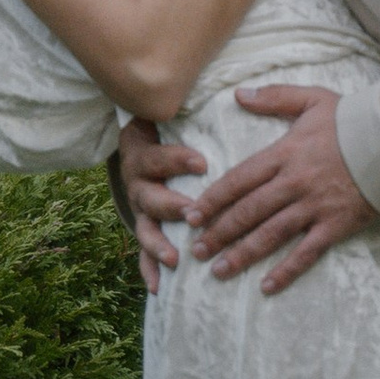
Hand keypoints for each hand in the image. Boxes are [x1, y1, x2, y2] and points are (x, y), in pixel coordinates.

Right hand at [116, 112, 206, 293]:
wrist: (136, 141)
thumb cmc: (169, 127)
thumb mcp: (173, 108)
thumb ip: (201, 102)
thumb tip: (243, 91)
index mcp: (144, 152)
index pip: (157, 156)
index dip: (177, 159)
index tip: (202, 161)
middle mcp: (138, 183)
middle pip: (149, 196)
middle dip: (170, 205)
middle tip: (191, 213)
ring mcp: (141, 210)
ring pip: (145, 228)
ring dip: (158, 244)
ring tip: (177, 257)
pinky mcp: (145, 230)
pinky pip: (143, 254)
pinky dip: (149, 270)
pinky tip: (159, 286)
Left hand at [189, 86, 376, 292]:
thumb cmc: (354, 120)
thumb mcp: (313, 99)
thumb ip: (275, 97)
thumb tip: (239, 94)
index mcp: (284, 153)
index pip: (239, 179)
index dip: (214, 199)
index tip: (192, 215)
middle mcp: (294, 183)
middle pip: (248, 211)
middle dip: (219, 231)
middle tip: (196, 250)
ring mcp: (314, 206)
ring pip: (270, 234)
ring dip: (242, 253)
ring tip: (218, 270)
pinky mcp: (336, 225)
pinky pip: (306, 252)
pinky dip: (286, 271)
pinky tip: (266, 286)